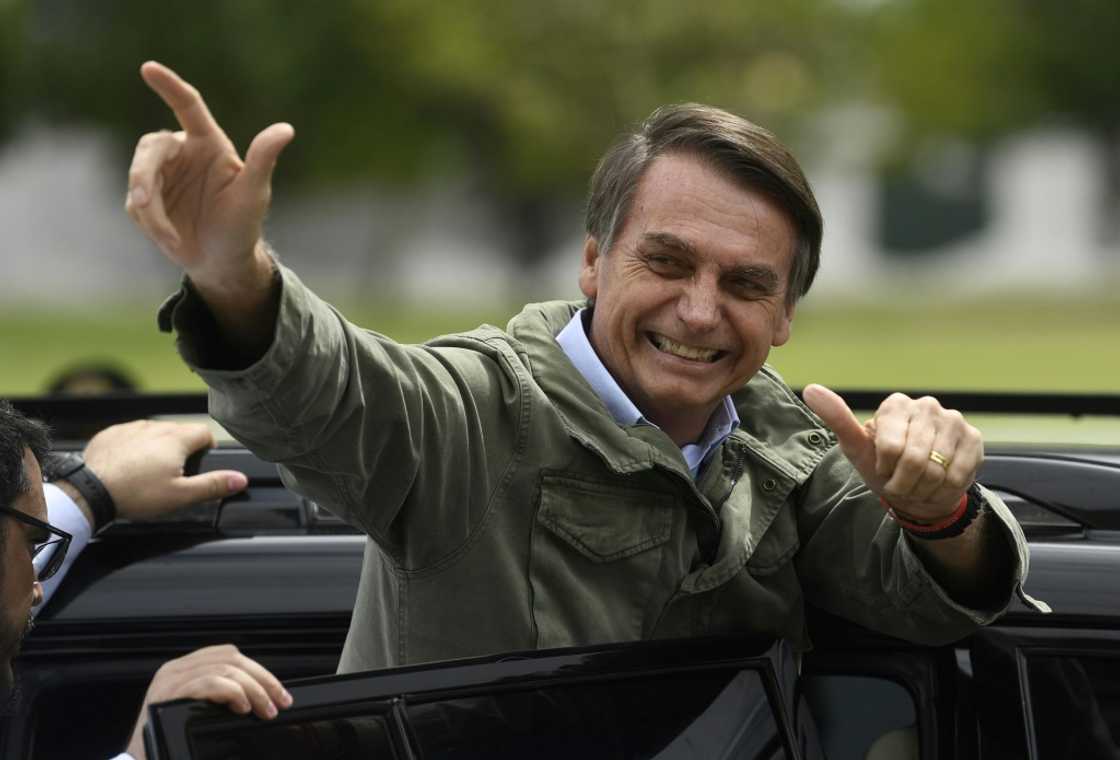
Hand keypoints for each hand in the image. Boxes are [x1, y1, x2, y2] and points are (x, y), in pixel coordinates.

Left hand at [82, 420, 247, 520]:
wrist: (90, 491)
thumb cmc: (135, 493)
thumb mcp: (181, 495)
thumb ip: (213, 485)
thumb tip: (240, 479)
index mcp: (176, 439)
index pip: (204, 432)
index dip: (208, 447)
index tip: (201, 463)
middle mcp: (155, 427)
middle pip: (180, 431)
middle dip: (182, 449)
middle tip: (174, 474)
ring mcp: (131, 428)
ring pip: (155, 432)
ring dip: (158, 446)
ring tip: (150, 472)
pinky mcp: (111, 433)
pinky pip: (131, 435)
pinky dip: (134, 447)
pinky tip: (129, 466)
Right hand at [125, 60, 292, 292]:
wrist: (223, 262)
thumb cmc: (244, 225)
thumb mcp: (254, 194)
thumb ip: (263, 159)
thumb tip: (286, 129)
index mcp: (208, 143)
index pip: (188, 106)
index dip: (169, 86)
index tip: (148, 68)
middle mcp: (182, 153)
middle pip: (152, 147)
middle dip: (144, 175)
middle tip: (144, 204)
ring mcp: (161, 175)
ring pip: (138, 176)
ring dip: (150, 209)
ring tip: (170, 237)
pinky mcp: (145, 198)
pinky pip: (136, 204)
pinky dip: (152, 224)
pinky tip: (172, 240)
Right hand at [126, 644, 292, 759]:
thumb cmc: (166, 744)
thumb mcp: (195, 712)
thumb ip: (218, 696)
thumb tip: (259, 697)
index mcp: (182, 670)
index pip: (227, 654)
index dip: (258, 671)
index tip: (278, 692)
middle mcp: (174, 669)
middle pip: (231, 658)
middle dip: (262, 680)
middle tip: (280, 702)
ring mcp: (170, 680)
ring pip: (225, 669)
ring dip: (253, 690)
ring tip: (264, 710)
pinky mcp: (168, 694)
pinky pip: (210, 682)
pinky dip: (233, 693)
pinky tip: (242, 708)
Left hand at [802, 384, 981, 521]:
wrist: (918, 489)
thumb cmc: (883, 466)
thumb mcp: (856, 448)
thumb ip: (837, 418)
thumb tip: (811, 389)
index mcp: (895, 405)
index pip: (890, 447)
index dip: (885, 468)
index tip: (883, 468)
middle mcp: (926, 405)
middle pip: (915, 460)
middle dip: (904, 482)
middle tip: (902, 481)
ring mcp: (953, 420)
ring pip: (937, 470)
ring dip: (923, 488)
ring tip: (919, 483)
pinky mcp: (974, 438)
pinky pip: (957, 475)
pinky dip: (944, 489)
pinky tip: (939, 483)